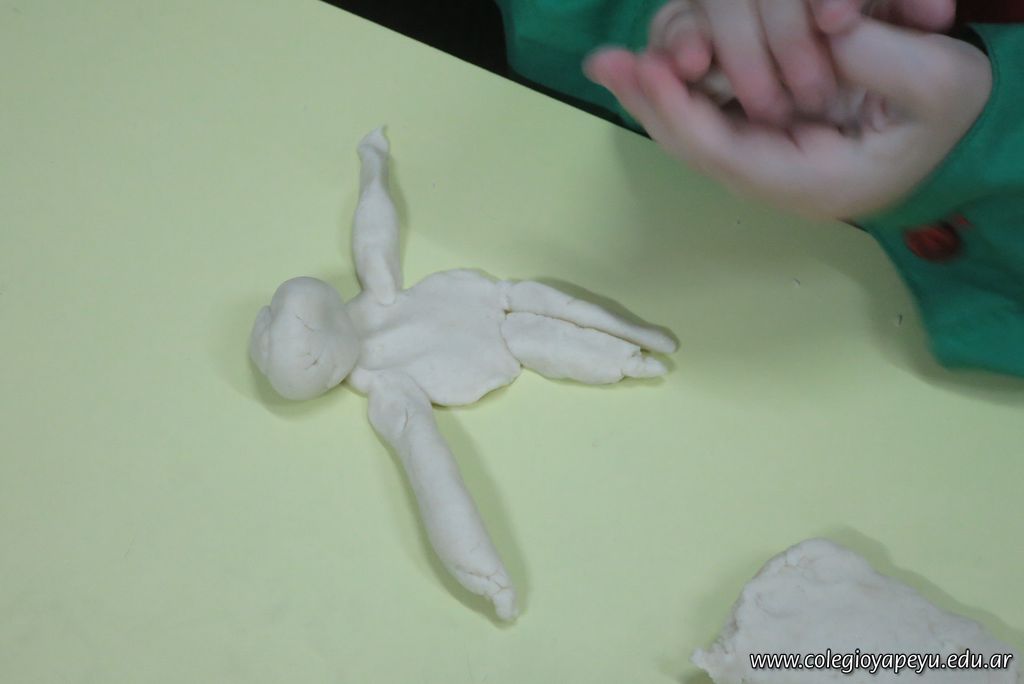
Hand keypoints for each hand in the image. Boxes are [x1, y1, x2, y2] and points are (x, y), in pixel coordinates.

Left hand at [584, 17, 989, 218]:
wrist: (961, 137)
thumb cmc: (948, 119)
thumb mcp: (934, 83)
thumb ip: (873, 57)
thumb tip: (814, 26)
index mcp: (807, 183)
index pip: (721, 149)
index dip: (678, 107)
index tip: (646, 66)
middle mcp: (774, 176)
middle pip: (692, 143)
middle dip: (648, 101)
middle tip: (605, 61)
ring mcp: (767, 156)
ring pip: (694, 128)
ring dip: (656, 93)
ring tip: (614, 59)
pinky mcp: (767, 131)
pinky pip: (712, 112)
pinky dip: (682, 86)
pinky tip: (656, 58)